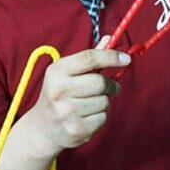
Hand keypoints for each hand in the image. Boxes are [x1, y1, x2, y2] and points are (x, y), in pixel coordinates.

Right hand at [29, 36, 130, 152]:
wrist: (43, 127)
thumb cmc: (61, 92)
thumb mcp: (69, 72)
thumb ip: (90, 57)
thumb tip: (110, 39)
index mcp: (57, 71)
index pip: (88, 58)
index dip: (110, 56)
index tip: (126, 58)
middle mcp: (58, 91)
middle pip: (100, 82)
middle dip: (110, 84)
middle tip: (110, 87)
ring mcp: (65, 112)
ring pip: (104, 101)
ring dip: (104, 101)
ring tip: (92, 103)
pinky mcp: (74, 130)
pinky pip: (102, 118)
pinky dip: (100, 116)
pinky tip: (87, 116)